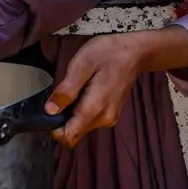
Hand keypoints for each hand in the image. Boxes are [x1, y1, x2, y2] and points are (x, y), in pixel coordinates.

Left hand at [46, 32, 146, 147]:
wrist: (137, 51)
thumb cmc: (110, 53)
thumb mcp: (82, 64)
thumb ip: (66, 90)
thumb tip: (50, 110)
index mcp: (94, 109)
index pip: (68, 137)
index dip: (54, 127)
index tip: (51, 109)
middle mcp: (104, 119)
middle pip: (74, 132)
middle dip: (63, 118)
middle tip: (65, 93)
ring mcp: (110, 117)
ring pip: (81, 126)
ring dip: (74, 113)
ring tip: (78, 88)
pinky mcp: (112, 113)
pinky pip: (90, 120)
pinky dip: (84, 110)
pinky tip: (87, 90)